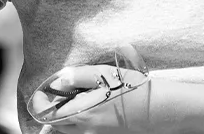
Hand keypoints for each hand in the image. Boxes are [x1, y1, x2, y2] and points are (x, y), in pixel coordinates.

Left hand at [28, 65, 151, 132]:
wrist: (160, 110)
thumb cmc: (134, 89)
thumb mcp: (106, 74)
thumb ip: (79, 76)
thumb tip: (58, 80)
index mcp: (82, 113)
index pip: (48, 114)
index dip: (42, 105)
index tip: (44, 95)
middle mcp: (85, 131)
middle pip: (57, 126)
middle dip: (54, 113)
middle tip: (61, 98)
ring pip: (70, 132)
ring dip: (67, 119)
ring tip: (76, 105)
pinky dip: (81, 125)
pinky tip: (92, 112)